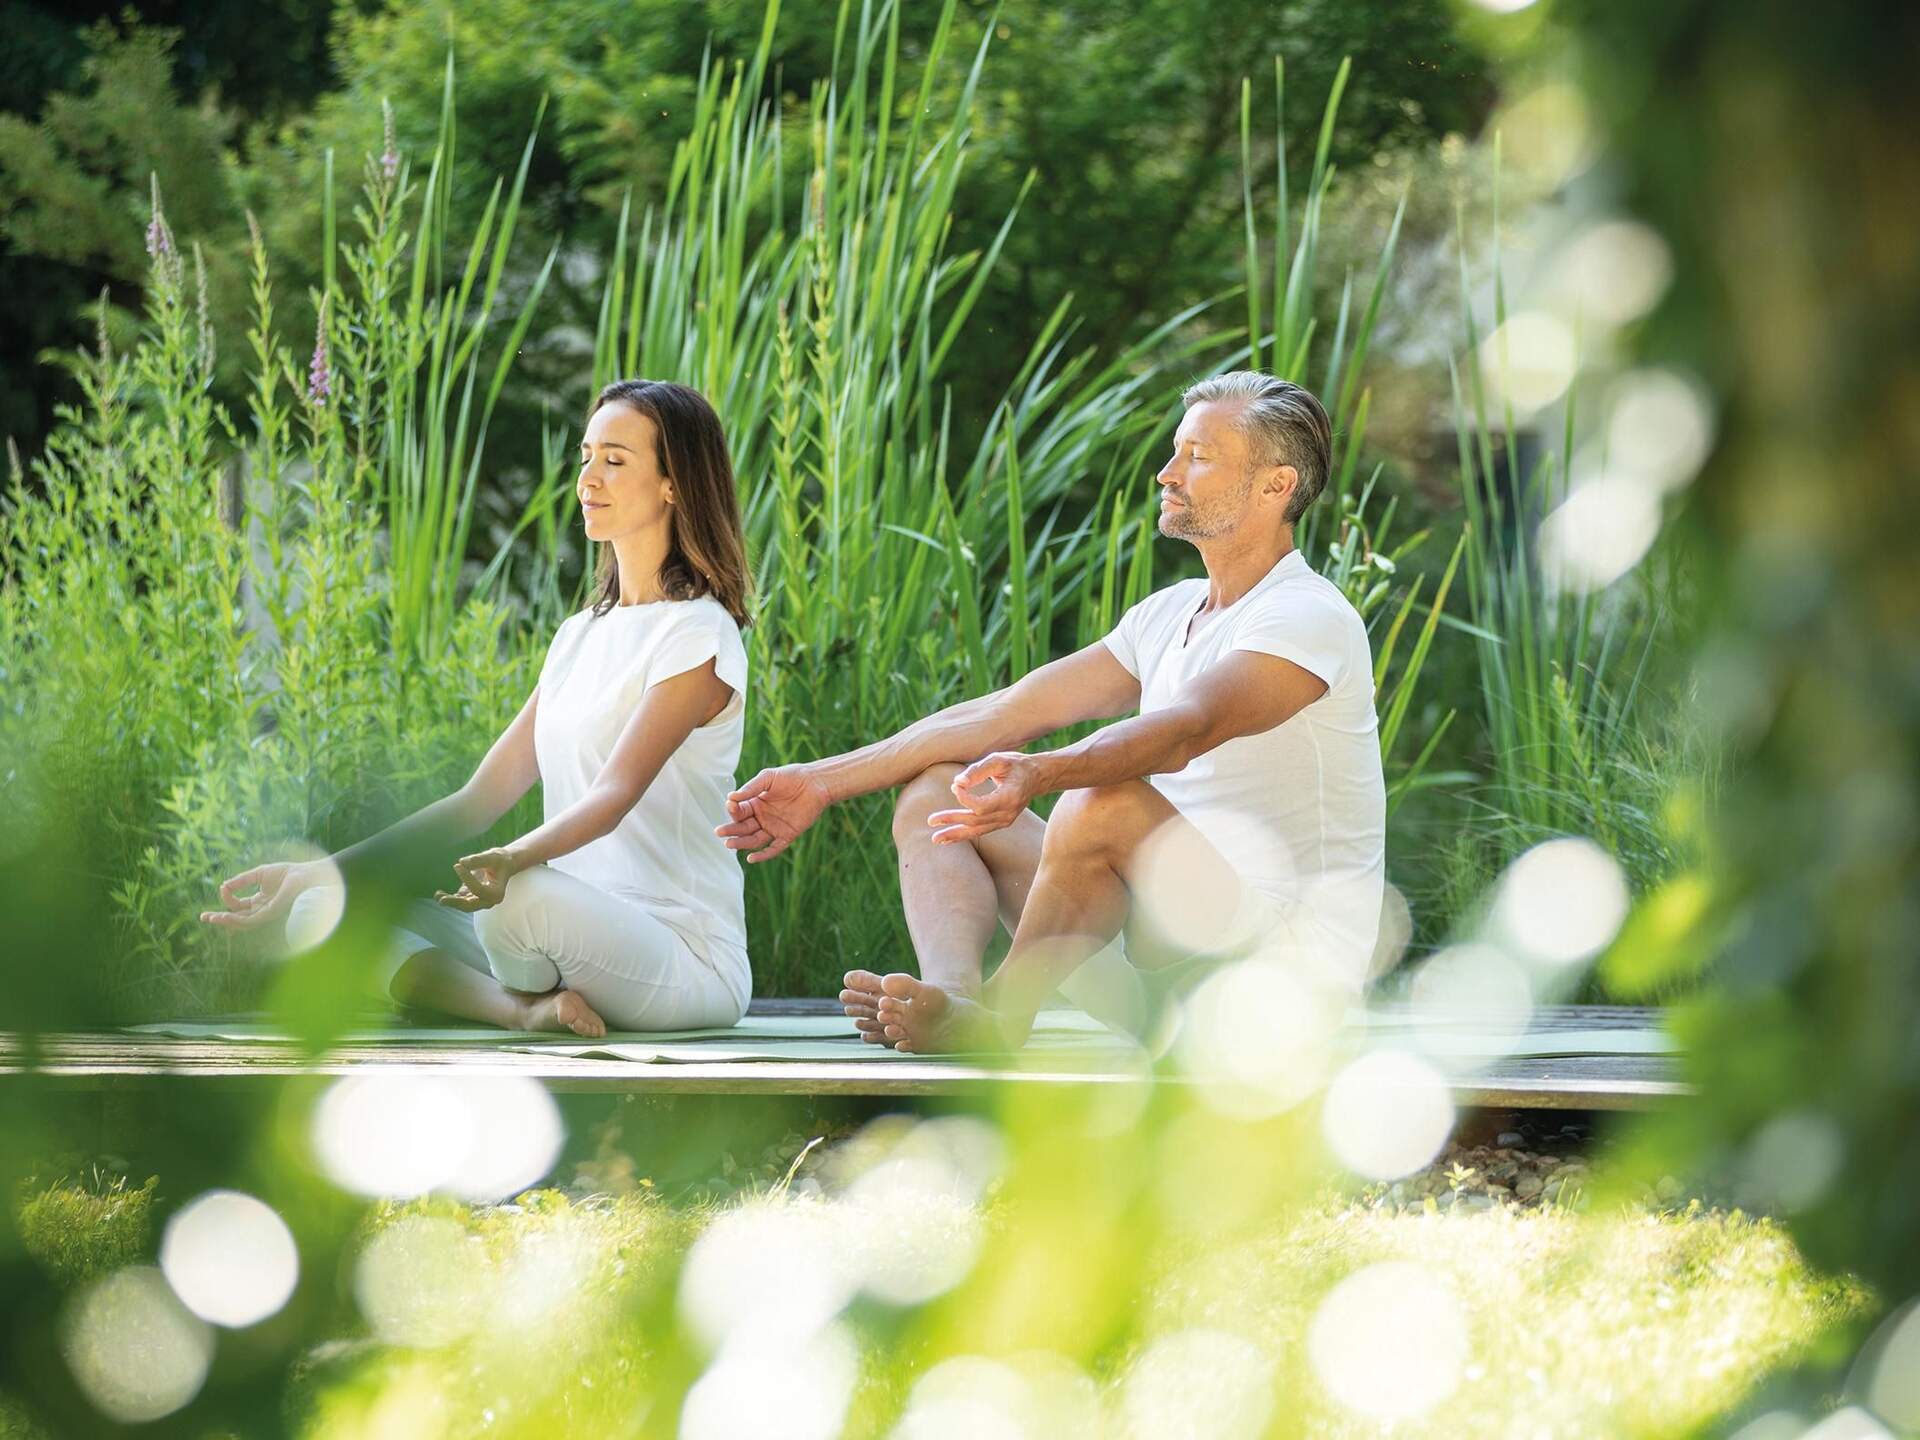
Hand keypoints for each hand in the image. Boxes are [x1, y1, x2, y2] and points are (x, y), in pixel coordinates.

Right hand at [200, 860, 321, 930]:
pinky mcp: (271, 913)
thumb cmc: (286, 873)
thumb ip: (241, 881)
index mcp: (259, 901)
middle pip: (237, 918)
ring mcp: (267, 913)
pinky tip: (226, 916)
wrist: (304, 873)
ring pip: (242, 922)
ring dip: (226, 921)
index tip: (222, 888)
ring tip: (212, 918)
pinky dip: (237, 919)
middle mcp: (262, 910)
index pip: (238, 906)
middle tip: (204, 917)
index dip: (227, 898)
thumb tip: (223, 886)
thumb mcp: (258, 874)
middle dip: (220, 918)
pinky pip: (251, 920)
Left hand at [436, 847, 520, 911]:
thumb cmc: (499, 861)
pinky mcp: (470, 898)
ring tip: (438, 896)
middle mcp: (488, 901)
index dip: (467, 879)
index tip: (458, 866)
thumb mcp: (492, 857)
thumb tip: (462, 862)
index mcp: (496, 893)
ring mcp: (479, 901)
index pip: (479, 891)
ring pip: (463, 905)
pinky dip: (449, 898)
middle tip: (443, 899)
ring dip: (450, 902)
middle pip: (471, 905)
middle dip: (456, 903)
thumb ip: (479, 860)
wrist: (501, 865)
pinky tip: (439, 894)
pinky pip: (459, 901)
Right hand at [717, 764, 831, 862]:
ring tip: (729, 844)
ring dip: (741, 843)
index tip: (730, 805)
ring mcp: (774, 828)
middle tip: (719, 832)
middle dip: (731, 830)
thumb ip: (751, 788)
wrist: (816, 783)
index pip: (739, 812)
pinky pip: (773, 848)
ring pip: (754, 839)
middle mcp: (762, 818)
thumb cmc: (791, 776)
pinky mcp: (787, 835)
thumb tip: (731, 797)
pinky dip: (763, 855)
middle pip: (743, 828)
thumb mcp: (768, 778)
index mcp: (755, 804)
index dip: (733, 810)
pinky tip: (751, 858)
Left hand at [927, 751, 1045, 842]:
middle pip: (976, 821)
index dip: (965, 798)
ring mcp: (1005, 821)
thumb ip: (977, 770)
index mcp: (1009, 797)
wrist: (1037, 777)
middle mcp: (1008, 814)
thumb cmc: (1015, 765)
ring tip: (935, 838)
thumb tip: (957, 783)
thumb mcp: (998, 760)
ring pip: (977, 831)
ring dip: (955, 834)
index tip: (957, 785)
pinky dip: (964, 834)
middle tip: (931, 821)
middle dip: (952, 820)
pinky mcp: (1001, 823)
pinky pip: (980, 831)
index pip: (981, 807)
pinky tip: (948, 839)